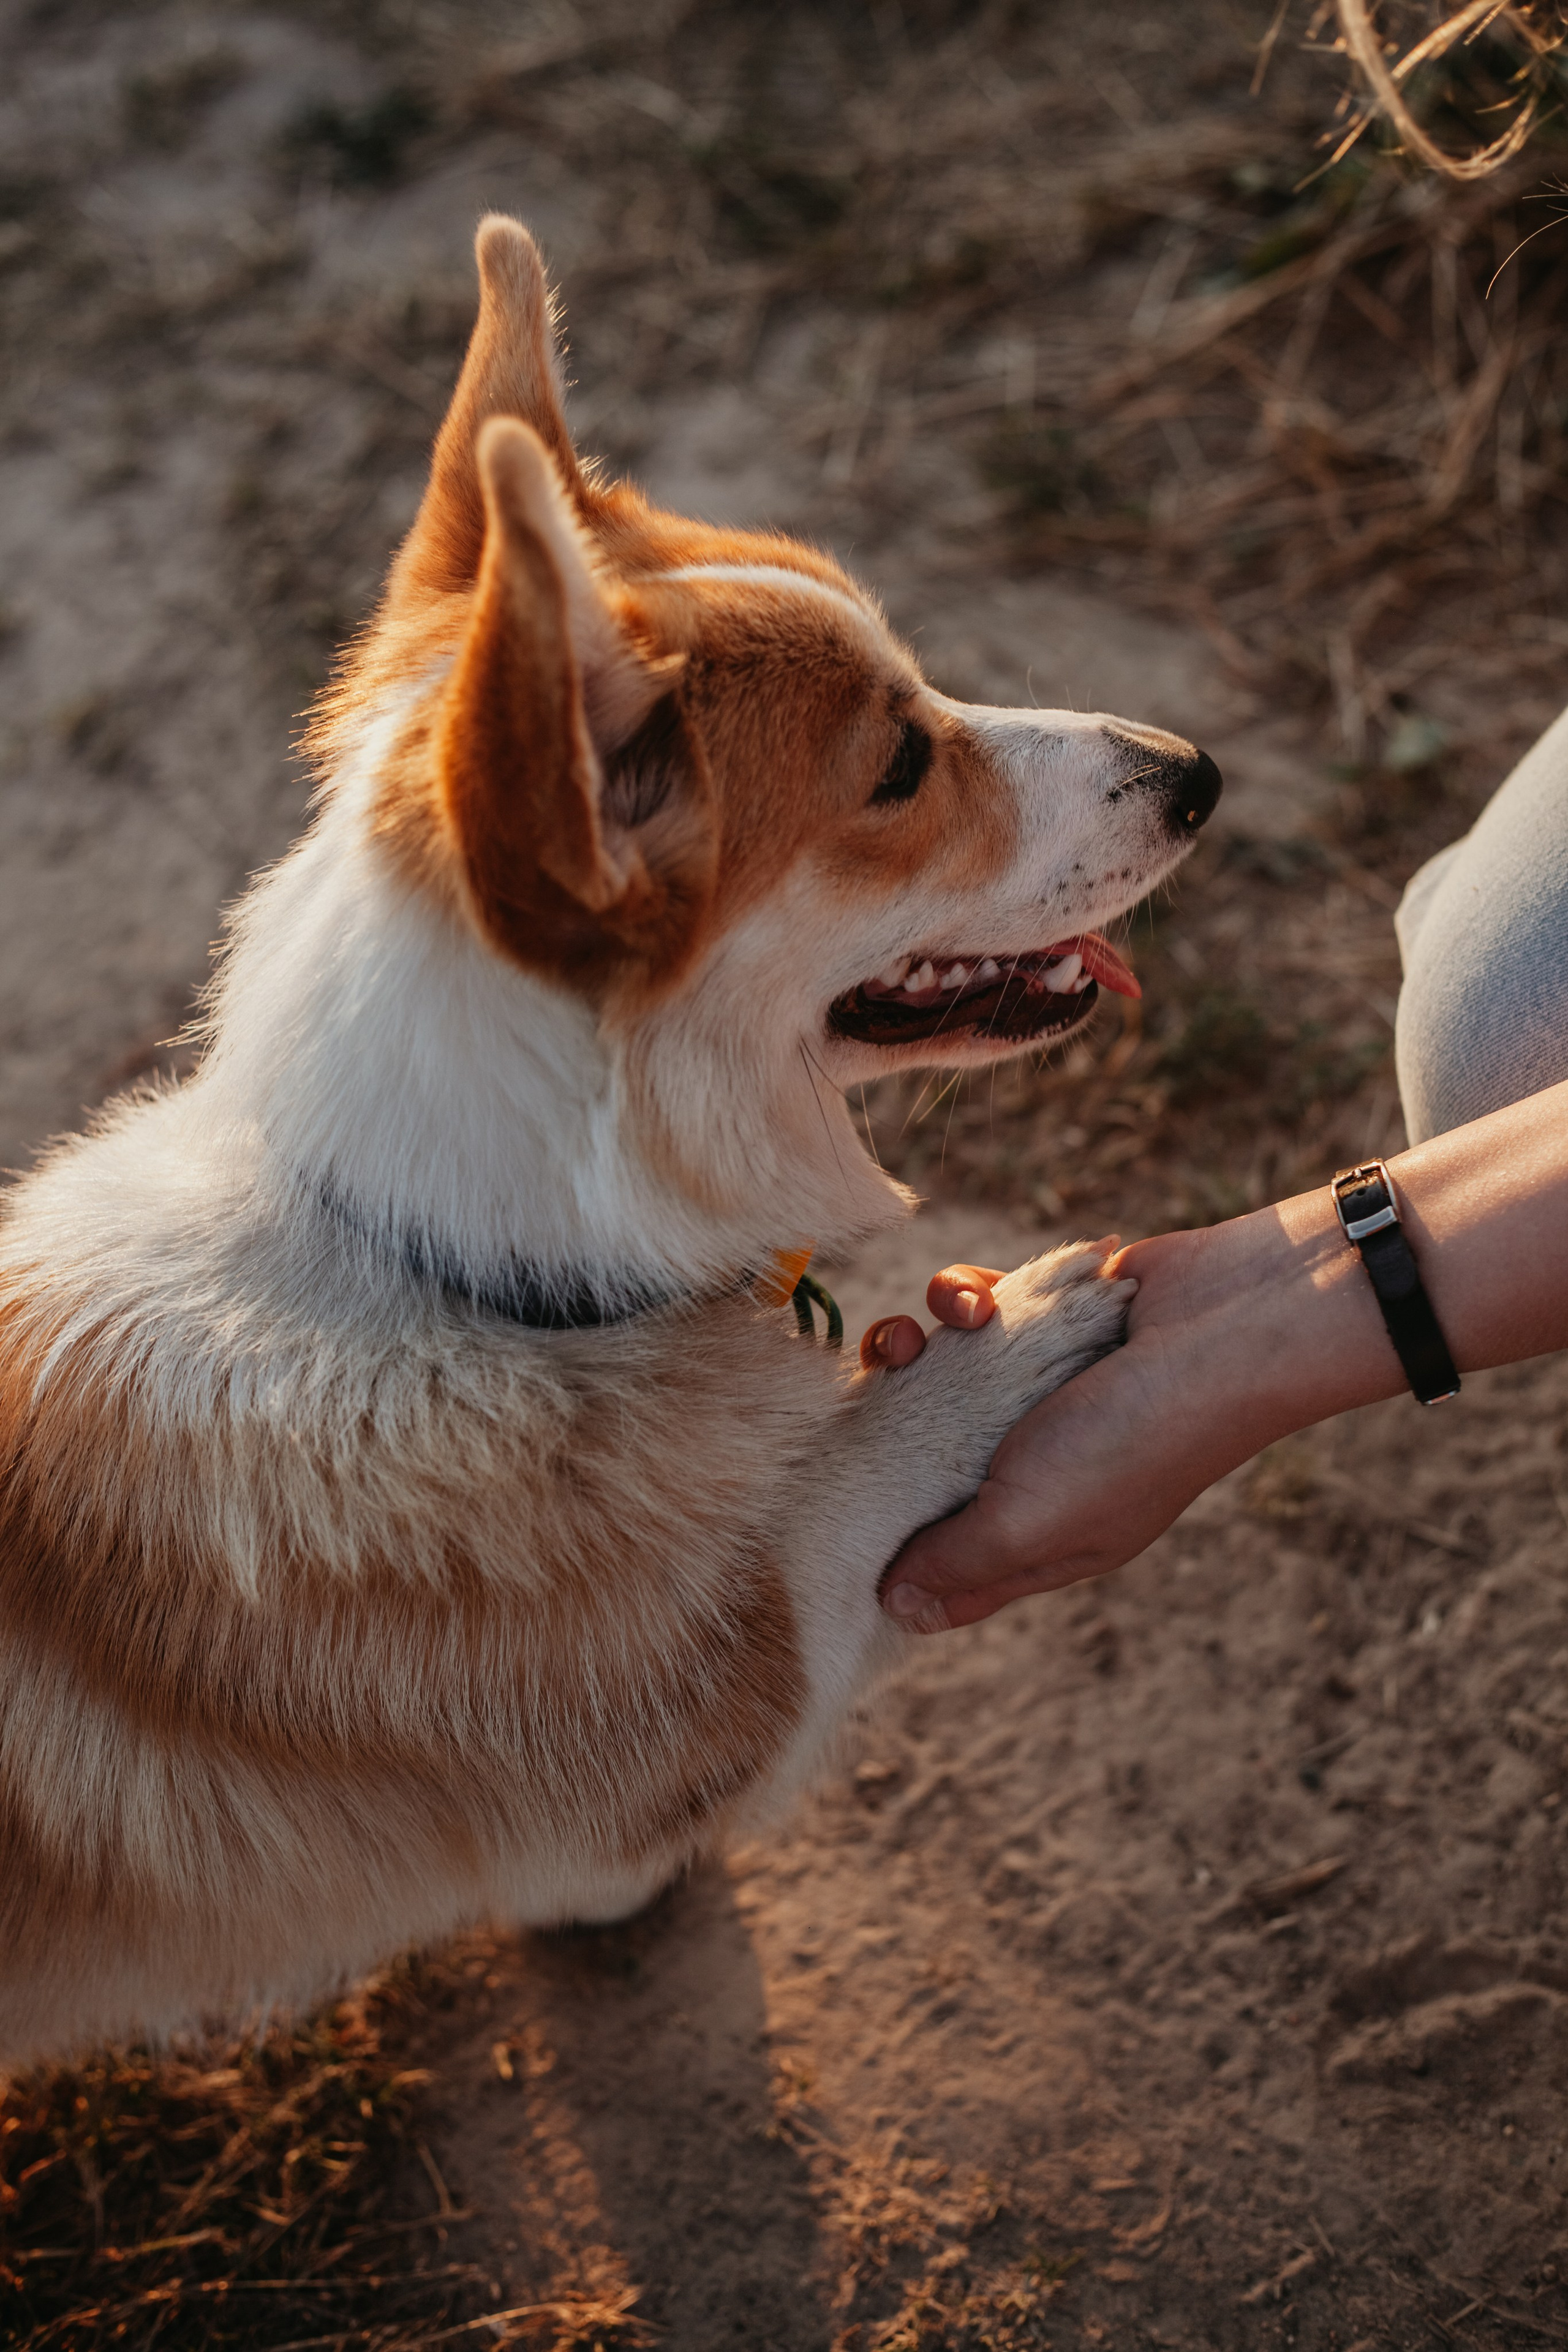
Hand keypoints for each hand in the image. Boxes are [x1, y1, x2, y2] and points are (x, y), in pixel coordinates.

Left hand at [863, 1078, 1567, 1632]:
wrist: (1229, 1325)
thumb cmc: (1133, 1438)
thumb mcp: (1031, 1520)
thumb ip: (959, 1563)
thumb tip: (895, 1611)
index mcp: (1039, 1539)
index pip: (944, 1565)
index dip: (887, 1547)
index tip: (831, 1516)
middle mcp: (1032, 1470)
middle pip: (920, 1461)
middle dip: (881, 1426)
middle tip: (868, 1400)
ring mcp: (1032, 1392)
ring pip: (931, 1377)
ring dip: (910, 1349)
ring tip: (918, 1339)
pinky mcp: (1039, 1320)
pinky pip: (970, 1313)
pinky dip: (962, 1300)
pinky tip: (976, 1300)